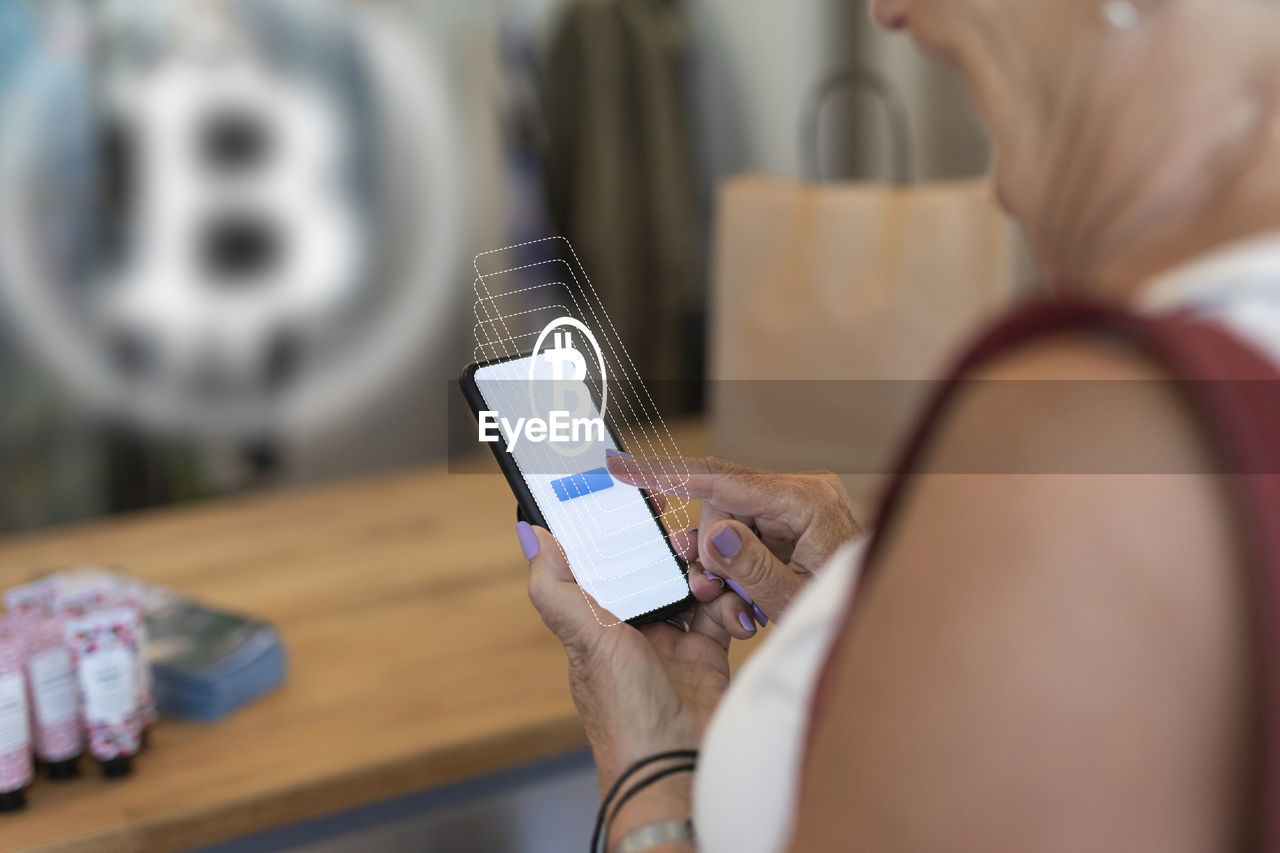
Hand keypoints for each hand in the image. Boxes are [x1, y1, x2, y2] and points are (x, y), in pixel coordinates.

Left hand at [517, 522, 730, 799]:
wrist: (675, 766)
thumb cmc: (624, 711)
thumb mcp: (585, 640)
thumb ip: (556, 587)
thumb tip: (530, 533)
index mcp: (596, 620)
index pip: (606, 561)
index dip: (621, 530)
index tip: (641, 499)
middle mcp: (633, 628)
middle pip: (655, 568)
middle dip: (675, 548)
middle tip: (691, 536)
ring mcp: (672, 641)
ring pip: (692, 583)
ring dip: (706, 573)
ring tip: (711, 577)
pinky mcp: (708, 654)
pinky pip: (722, 612)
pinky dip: (730, 604)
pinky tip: (731, 608)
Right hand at [607, 455, 863, 623]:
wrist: (884, 621)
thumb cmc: (845, 612)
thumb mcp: (793, 602)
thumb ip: (751, 568)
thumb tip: (714, 535)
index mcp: (806, 502)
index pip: (723, 480)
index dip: (667, 474)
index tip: (621, 467)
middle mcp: (803, 490)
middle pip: (720, 501)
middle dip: (708, 549)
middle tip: (712, 595)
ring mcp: (798, 502)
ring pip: (728, 518)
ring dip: (723, 563)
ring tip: (736, 606)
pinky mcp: (794, 517)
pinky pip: (746, 530)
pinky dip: (737, 563)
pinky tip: (747, 595)